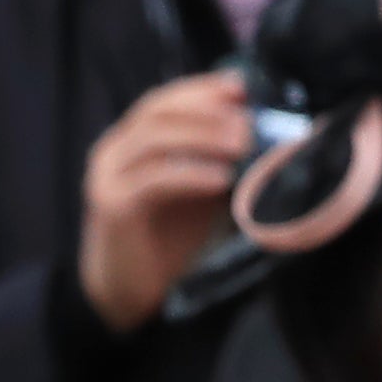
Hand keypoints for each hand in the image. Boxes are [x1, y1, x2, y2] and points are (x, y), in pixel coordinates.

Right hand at [77, 69, 252, 330]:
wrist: (126, 294)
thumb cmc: (168, 243)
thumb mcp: (202, 196)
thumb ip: (223, 165)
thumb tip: (272, 144)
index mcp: (136, 139)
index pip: (167, 100)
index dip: (203, 88)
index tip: (244, 86)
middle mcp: (117, 148)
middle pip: (159, 111)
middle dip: (207, 109)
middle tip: (250, 120)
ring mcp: (109, 174)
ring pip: (154, 139)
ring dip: (202, 136)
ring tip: (243, 143)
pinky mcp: (112, 205)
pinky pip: (153, 180)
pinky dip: (190, 174)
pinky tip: (221, 179)